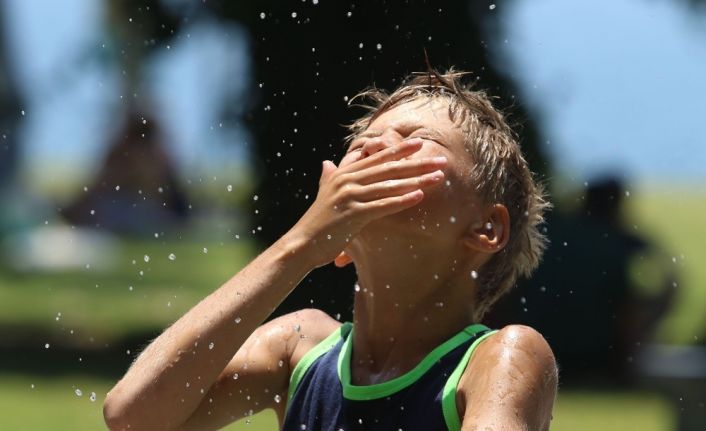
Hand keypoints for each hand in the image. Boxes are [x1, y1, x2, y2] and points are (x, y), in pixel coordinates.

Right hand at [288, 138, 446, 267]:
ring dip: (417, 180)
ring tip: (438, 177)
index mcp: (343, 174)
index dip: (398, 150)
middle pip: (388, 168)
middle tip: (440, 159)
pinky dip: (402, 200)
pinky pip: (382, 205)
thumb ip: (327, 177)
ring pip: (389, 185)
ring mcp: (350, 196)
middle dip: (417, 163)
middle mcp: (347, 181)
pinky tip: (419, 196)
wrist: (302, 243)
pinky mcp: (353, 214)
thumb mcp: (323, 193)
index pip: (376, 158)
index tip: (419, 143)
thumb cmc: (317, 222)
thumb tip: (326, 162)